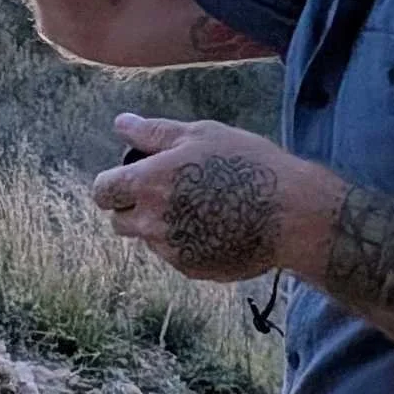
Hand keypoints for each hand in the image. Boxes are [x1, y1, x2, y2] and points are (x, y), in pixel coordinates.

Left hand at [94, 114, 339, 282]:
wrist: (290, 213)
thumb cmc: (248, 164)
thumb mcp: (202, 134)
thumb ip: (154, 132)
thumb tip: (121, 124)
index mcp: (148, 183)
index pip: (103, 191)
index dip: (114, 184)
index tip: (132, 179)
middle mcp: (152, 222)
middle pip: (120, 221)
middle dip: (135, 208)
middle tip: (172, 192)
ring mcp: (171, 250)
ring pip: (150, 239)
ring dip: (164, 226)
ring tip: (205, 207)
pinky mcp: (192, 269)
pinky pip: (177, 255)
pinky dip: (189, 243)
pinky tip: (220, 226)